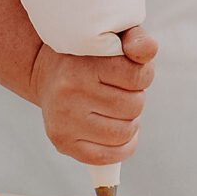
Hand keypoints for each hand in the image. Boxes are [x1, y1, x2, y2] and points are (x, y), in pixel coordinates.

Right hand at [26, 27, 158, 164]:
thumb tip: (148, 51)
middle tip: (121, 92)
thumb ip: (136, 40)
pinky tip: (118, 134)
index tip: (132, 73)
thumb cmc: (88, 56)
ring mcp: (63, 120)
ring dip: (130, 123)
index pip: (138, 77)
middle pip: (133, 106)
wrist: (48, 73)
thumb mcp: (112, 37)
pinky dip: (122, 148)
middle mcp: (69, 93)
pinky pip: (107, 157)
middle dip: (135, 99)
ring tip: (117, 110)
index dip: (143, 75)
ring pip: (124, 133)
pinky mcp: (62, 142)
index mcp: (83, 65)